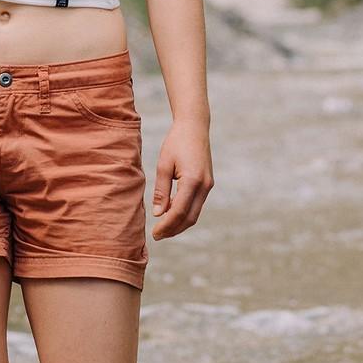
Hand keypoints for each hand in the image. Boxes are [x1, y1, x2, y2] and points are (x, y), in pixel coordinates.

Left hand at [150, 120, 212, 239]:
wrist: (194, 126)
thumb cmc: (176, 142)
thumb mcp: (164, 165)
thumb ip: (161, 191)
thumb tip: (158, 214)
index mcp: (193, 181)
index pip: (179, 212)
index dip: (166, 226)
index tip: (154, 234)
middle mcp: (204, 186)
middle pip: (190, 218)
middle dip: (174, 230)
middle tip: (157, 236)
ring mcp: (208, 185)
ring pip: (195, 213)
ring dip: (180, 224)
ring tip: (163, 229)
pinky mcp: (207, 184)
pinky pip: (197, 205)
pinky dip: (185, 213)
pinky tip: (171, 214)